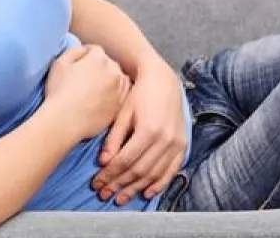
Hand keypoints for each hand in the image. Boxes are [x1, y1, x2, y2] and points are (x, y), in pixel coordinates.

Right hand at [44, 45, 130, 139]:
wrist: (65, 121)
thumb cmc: (59, 91)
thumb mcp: (59, 63)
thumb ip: (74, 51)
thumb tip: (84, 51)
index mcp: (99, 58)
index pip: (94, 51)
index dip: (84, 58)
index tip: (77, 68)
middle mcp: (113, 70)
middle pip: (108, 64)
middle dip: (98, 68)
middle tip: (84, 81)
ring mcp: (119, 88)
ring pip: (117, 78)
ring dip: (109, 81)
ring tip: (94, 91)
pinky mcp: (120, 104)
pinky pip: (121, 94)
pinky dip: (114, 94)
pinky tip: (101, 100)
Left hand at [91, 60, 186, 205]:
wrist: (163, 80)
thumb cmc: (138, 94)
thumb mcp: (123, 113)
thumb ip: (114, 139)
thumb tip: (104, 163)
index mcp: (148, 130)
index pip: (125, 161)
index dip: (109, 175)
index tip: (97, 183)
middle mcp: (165, 139)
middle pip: (138, 170)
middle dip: (119, 185)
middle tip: (104, 194)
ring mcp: (176, 143)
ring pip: (154, 174)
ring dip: (136, 188)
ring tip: (120, 198)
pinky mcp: (182, 145)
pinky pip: (171, 170)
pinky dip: (159, 184)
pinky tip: (146, 193)